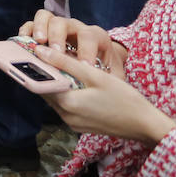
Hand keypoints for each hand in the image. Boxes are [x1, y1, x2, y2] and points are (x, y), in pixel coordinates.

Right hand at [19, 10, 127, 73]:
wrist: (100, 62)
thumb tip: (101, 88)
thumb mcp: (113, 76)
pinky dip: (26, 31)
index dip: (86, 50)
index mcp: (95, 36)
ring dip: (40, 29)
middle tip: (56, 54)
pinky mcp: (42, 30)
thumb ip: (108, 80)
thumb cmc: (105, 70)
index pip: (89, 36)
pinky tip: (25, 42)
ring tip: (38, 44)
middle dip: (59, 38)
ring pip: (46, 17)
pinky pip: (31, 23)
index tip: (83, 65)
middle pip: (64, 22)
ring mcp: (57, 26)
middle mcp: (75, 27)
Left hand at [34, 46, 175, 144]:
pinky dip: (64, 93)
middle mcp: (65, 116)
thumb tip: (39, 51)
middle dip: (43, 73)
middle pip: (45, 90)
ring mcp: (72, 123)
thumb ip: (65, 62)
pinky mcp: (79, 125)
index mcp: (67, 103)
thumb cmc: (124, 98)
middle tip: (43, 55)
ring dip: (54, 83)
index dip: (34, 66)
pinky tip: (72, 82)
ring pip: (54, 98)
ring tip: (57, 65)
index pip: (39, 82)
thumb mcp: (95, 75)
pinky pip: (64, 106)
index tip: (30, 52)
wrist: (145, 125)